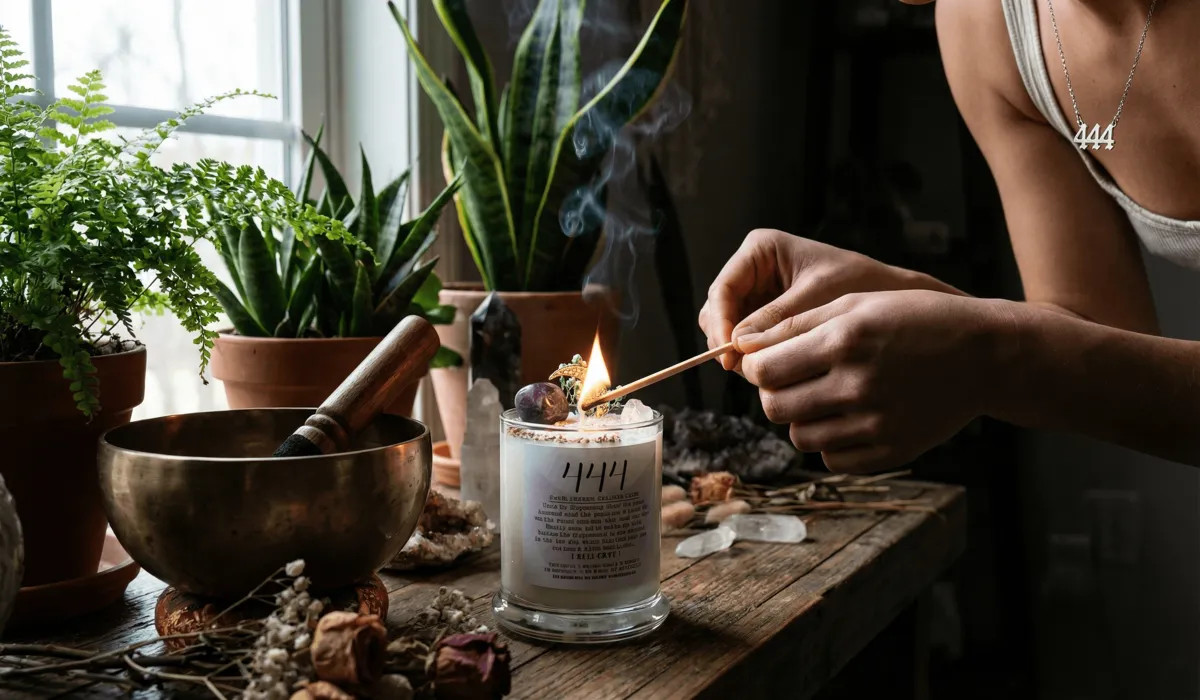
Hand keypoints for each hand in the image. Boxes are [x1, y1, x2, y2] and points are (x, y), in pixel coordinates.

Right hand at [699, 229, 953, 370]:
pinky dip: (753, 356)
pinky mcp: (767, 318)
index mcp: (761, 249)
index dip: (721, 322)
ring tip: (762, 371)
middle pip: (718, 309)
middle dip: (726, 339)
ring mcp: (758, 294)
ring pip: (728, 327)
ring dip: (738, 351)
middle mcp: (753, 269)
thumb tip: (737, 347)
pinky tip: (773, 370)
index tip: (730, 354)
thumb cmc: (863, 286)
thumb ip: (777, 321)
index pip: (723, 288)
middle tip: (743, 370)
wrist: (892, 299)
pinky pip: (746, 340)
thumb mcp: (818, 301)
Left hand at [737, 290, 1006, 472]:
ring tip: (822, 396)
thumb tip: (743, 344)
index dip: (756, 366)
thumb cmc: (915, 319)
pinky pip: (832, 458)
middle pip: (775, 406)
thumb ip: (796, 324)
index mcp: (845, 341)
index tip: (766, 361)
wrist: (983, 355)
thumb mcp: (856, 303)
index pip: (765, 369)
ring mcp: (876, 423)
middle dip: (773, 393)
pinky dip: (831, 442)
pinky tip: (848, 417)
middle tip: (792, 380)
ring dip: (801, 418)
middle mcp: (858, 385)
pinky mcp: (892, 450)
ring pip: (800, 436)